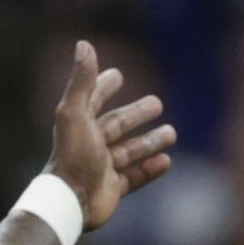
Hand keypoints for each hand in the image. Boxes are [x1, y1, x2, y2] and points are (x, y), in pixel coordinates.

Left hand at [44, 40, 176, 230]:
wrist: (71, 202)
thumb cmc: (73, 155)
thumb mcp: (76, 112)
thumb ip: (82, 80)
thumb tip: (84, 43)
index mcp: (80, 125)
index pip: (93, 100)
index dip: (104, 87)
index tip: (117, 76)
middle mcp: (90, 145)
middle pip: (116, 126)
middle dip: (136, 115)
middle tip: (157, 104)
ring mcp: (101, 169)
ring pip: (129, 152)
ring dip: (149, 142)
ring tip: (172, 133)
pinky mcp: (111, 190)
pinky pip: (133, 178)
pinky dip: (149, 169)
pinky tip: (167, 161)